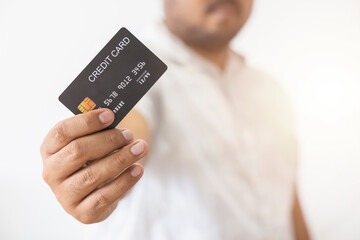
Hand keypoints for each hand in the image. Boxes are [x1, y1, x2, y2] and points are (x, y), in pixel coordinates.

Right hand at [40, 109, 147, 223]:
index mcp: (49, 150)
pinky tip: (138, 169)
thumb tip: (114, 117)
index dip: (87, 122)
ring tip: (140, 148)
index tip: (110, 115)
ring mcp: (65, 195)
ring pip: (92, 175)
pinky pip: (105, 196)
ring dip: (121, 159)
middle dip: (108, 140)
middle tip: (129, 135)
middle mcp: (52, 173)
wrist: (93, 193)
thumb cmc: (91, 159)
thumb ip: (96, 130)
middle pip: (78, 151)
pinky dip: (124, 181)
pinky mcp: (82, 212)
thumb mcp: (88, 142)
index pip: (62, 132)